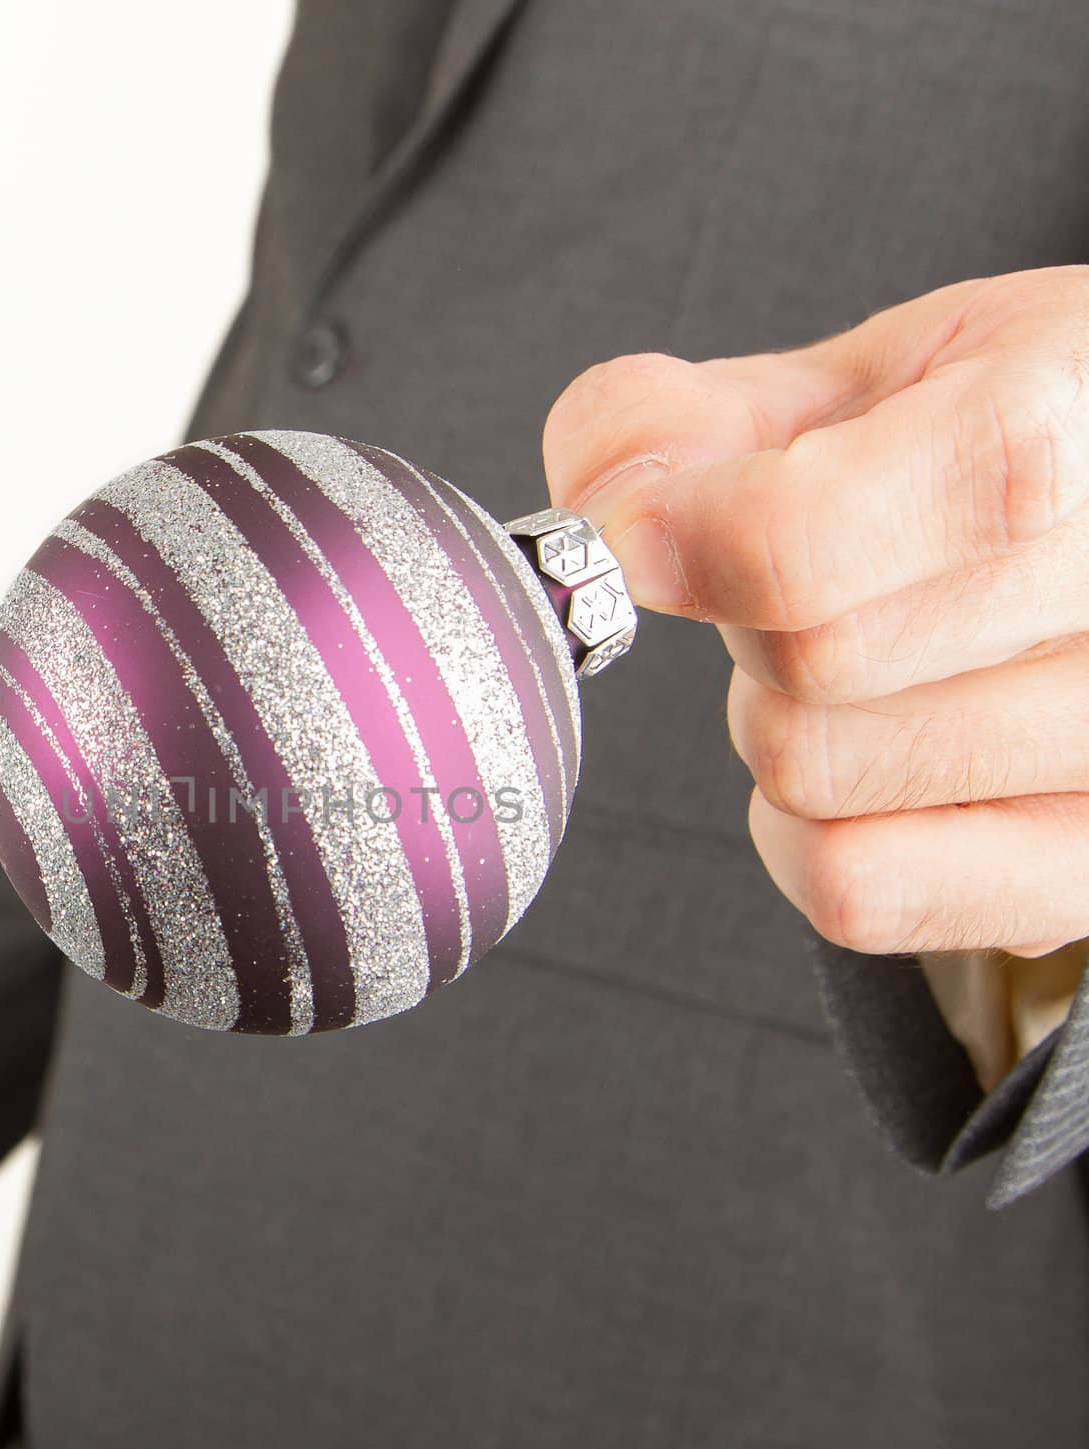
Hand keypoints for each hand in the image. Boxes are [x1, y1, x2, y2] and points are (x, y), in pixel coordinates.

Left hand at [543, 265, 1088, 958]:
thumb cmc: (1020, 435)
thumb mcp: (876, 373)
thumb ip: (702, 421)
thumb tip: (595, 506)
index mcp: (1073, 427)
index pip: (819, 537)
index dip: (691, 539)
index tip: (632, 526)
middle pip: (803, 662)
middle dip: (755, 616)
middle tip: (818, 573)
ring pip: (814, 777)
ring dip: (787, 719)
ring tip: (884, 655)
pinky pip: (855, 886)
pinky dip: (811, 831)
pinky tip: (875, 757)